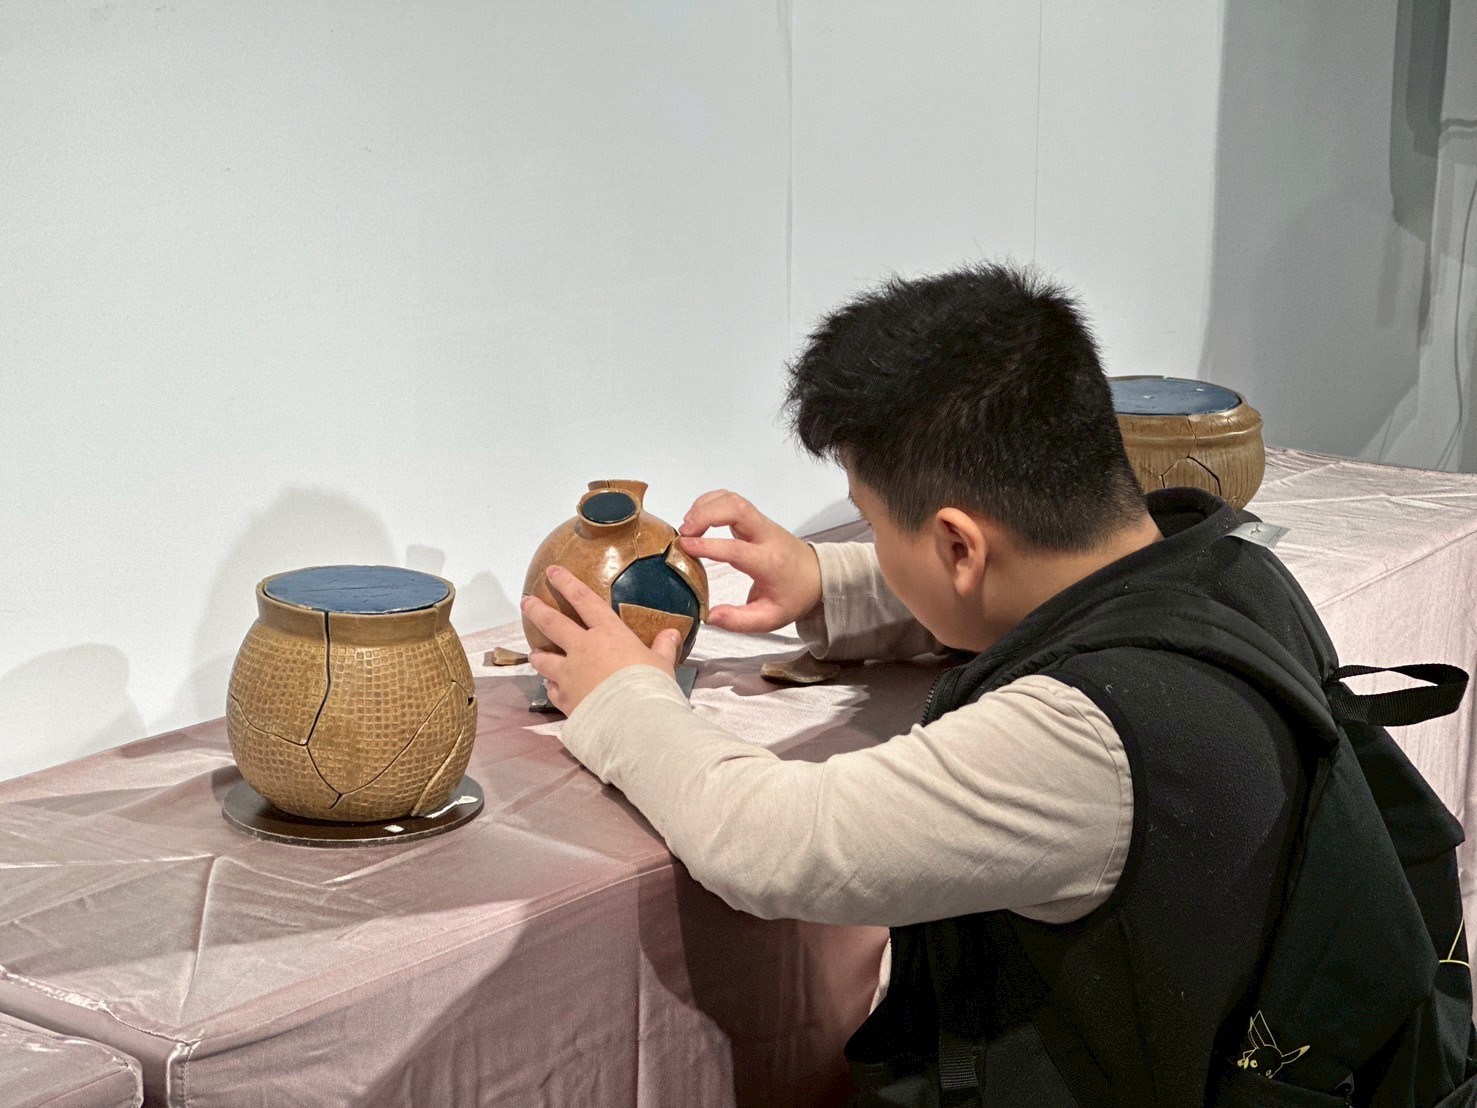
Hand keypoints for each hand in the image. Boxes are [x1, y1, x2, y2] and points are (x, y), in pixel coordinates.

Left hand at [523, 566, 683, 714]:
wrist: (632, 721)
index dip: (567, 583)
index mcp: (608, 633)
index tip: (552, 571)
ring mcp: (570, 674)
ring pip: (544, 659)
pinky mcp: (565, 699)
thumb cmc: (650, 686)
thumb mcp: (662, 664)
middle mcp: (583, 649)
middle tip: (526, 602)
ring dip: (538, 655)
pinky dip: (551, 687)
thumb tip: (672, 633)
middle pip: (553, 624)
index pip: (584, 601)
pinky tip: (550, 687)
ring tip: (534, 654)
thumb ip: (663, 647)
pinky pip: (552, 690)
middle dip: (537, 610)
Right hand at [678, 490, 821, 633]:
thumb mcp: (769, 619)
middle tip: (683, 533)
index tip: (685, 545)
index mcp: (769, 562)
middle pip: (736, 510)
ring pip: (734, 500)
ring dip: (706, 506)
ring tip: (687, 526)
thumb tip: (710, 616)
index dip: (709, 545)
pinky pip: (733, 500)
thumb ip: (738, 620)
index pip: (737, 548)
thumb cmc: (793, 596)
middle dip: (705, 515)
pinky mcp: (756, 518)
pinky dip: (712, 502)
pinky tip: (698, 516)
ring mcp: (762, 523)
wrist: (817, 577)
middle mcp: (766, 536)